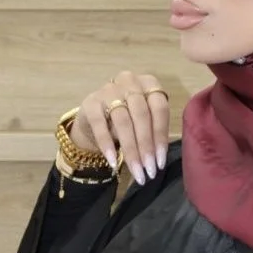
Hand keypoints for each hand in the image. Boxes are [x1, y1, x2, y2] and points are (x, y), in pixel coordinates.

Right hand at [70, 70, 170, 186]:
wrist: (94, 119)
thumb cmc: (127, 120)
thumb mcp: (144, 122)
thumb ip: (153, 134)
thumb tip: (158, 160)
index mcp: (149, 83)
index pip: (159, 109)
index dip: (161, 136)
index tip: (160, 161)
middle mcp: (130, 81)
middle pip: (141, 115)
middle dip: (146, 146)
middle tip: (149, 170)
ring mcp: (108, 90)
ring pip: (123, 121)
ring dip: (131, 149)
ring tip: (136, 171)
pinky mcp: (90, 102)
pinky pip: (100, 125)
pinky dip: (107, 145)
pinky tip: (114, 162)